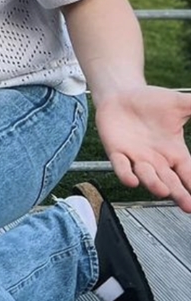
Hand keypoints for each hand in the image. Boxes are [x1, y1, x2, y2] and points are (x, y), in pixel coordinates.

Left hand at [95, 87, 190, 211]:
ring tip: (163, 190)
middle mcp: (157, 160)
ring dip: (154, 184)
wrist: (121, 94)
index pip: (189, 174)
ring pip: (147, 177)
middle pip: (171, 182)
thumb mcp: (178, 104)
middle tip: (188, 206)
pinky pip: (121, 167)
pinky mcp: (117, 152)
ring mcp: (137, 158)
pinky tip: (132, 180)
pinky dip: (126, 174)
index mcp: (175, 153)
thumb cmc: (150, 102)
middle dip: (179, 194)